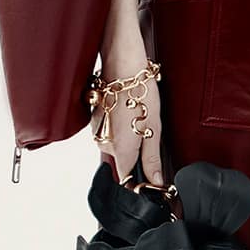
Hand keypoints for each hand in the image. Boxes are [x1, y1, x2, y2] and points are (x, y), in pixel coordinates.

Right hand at [92, 49, 166, 187]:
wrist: (122, 66)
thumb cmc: (139, 94)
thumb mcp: (154, 128)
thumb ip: (152, 159)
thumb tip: (156, 180)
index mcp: (120, 150)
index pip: (126, 180)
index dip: (138, 182)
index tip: (149, 179)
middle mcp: (105, 145)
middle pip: (121, 162)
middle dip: (135, 153)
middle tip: (147, 132)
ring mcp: (97, 133)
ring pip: (114, 147)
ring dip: (127, 139)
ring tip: (137, 118)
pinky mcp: (94, 122)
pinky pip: (108, 133)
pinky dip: (119, 128)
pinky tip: (127, 113)